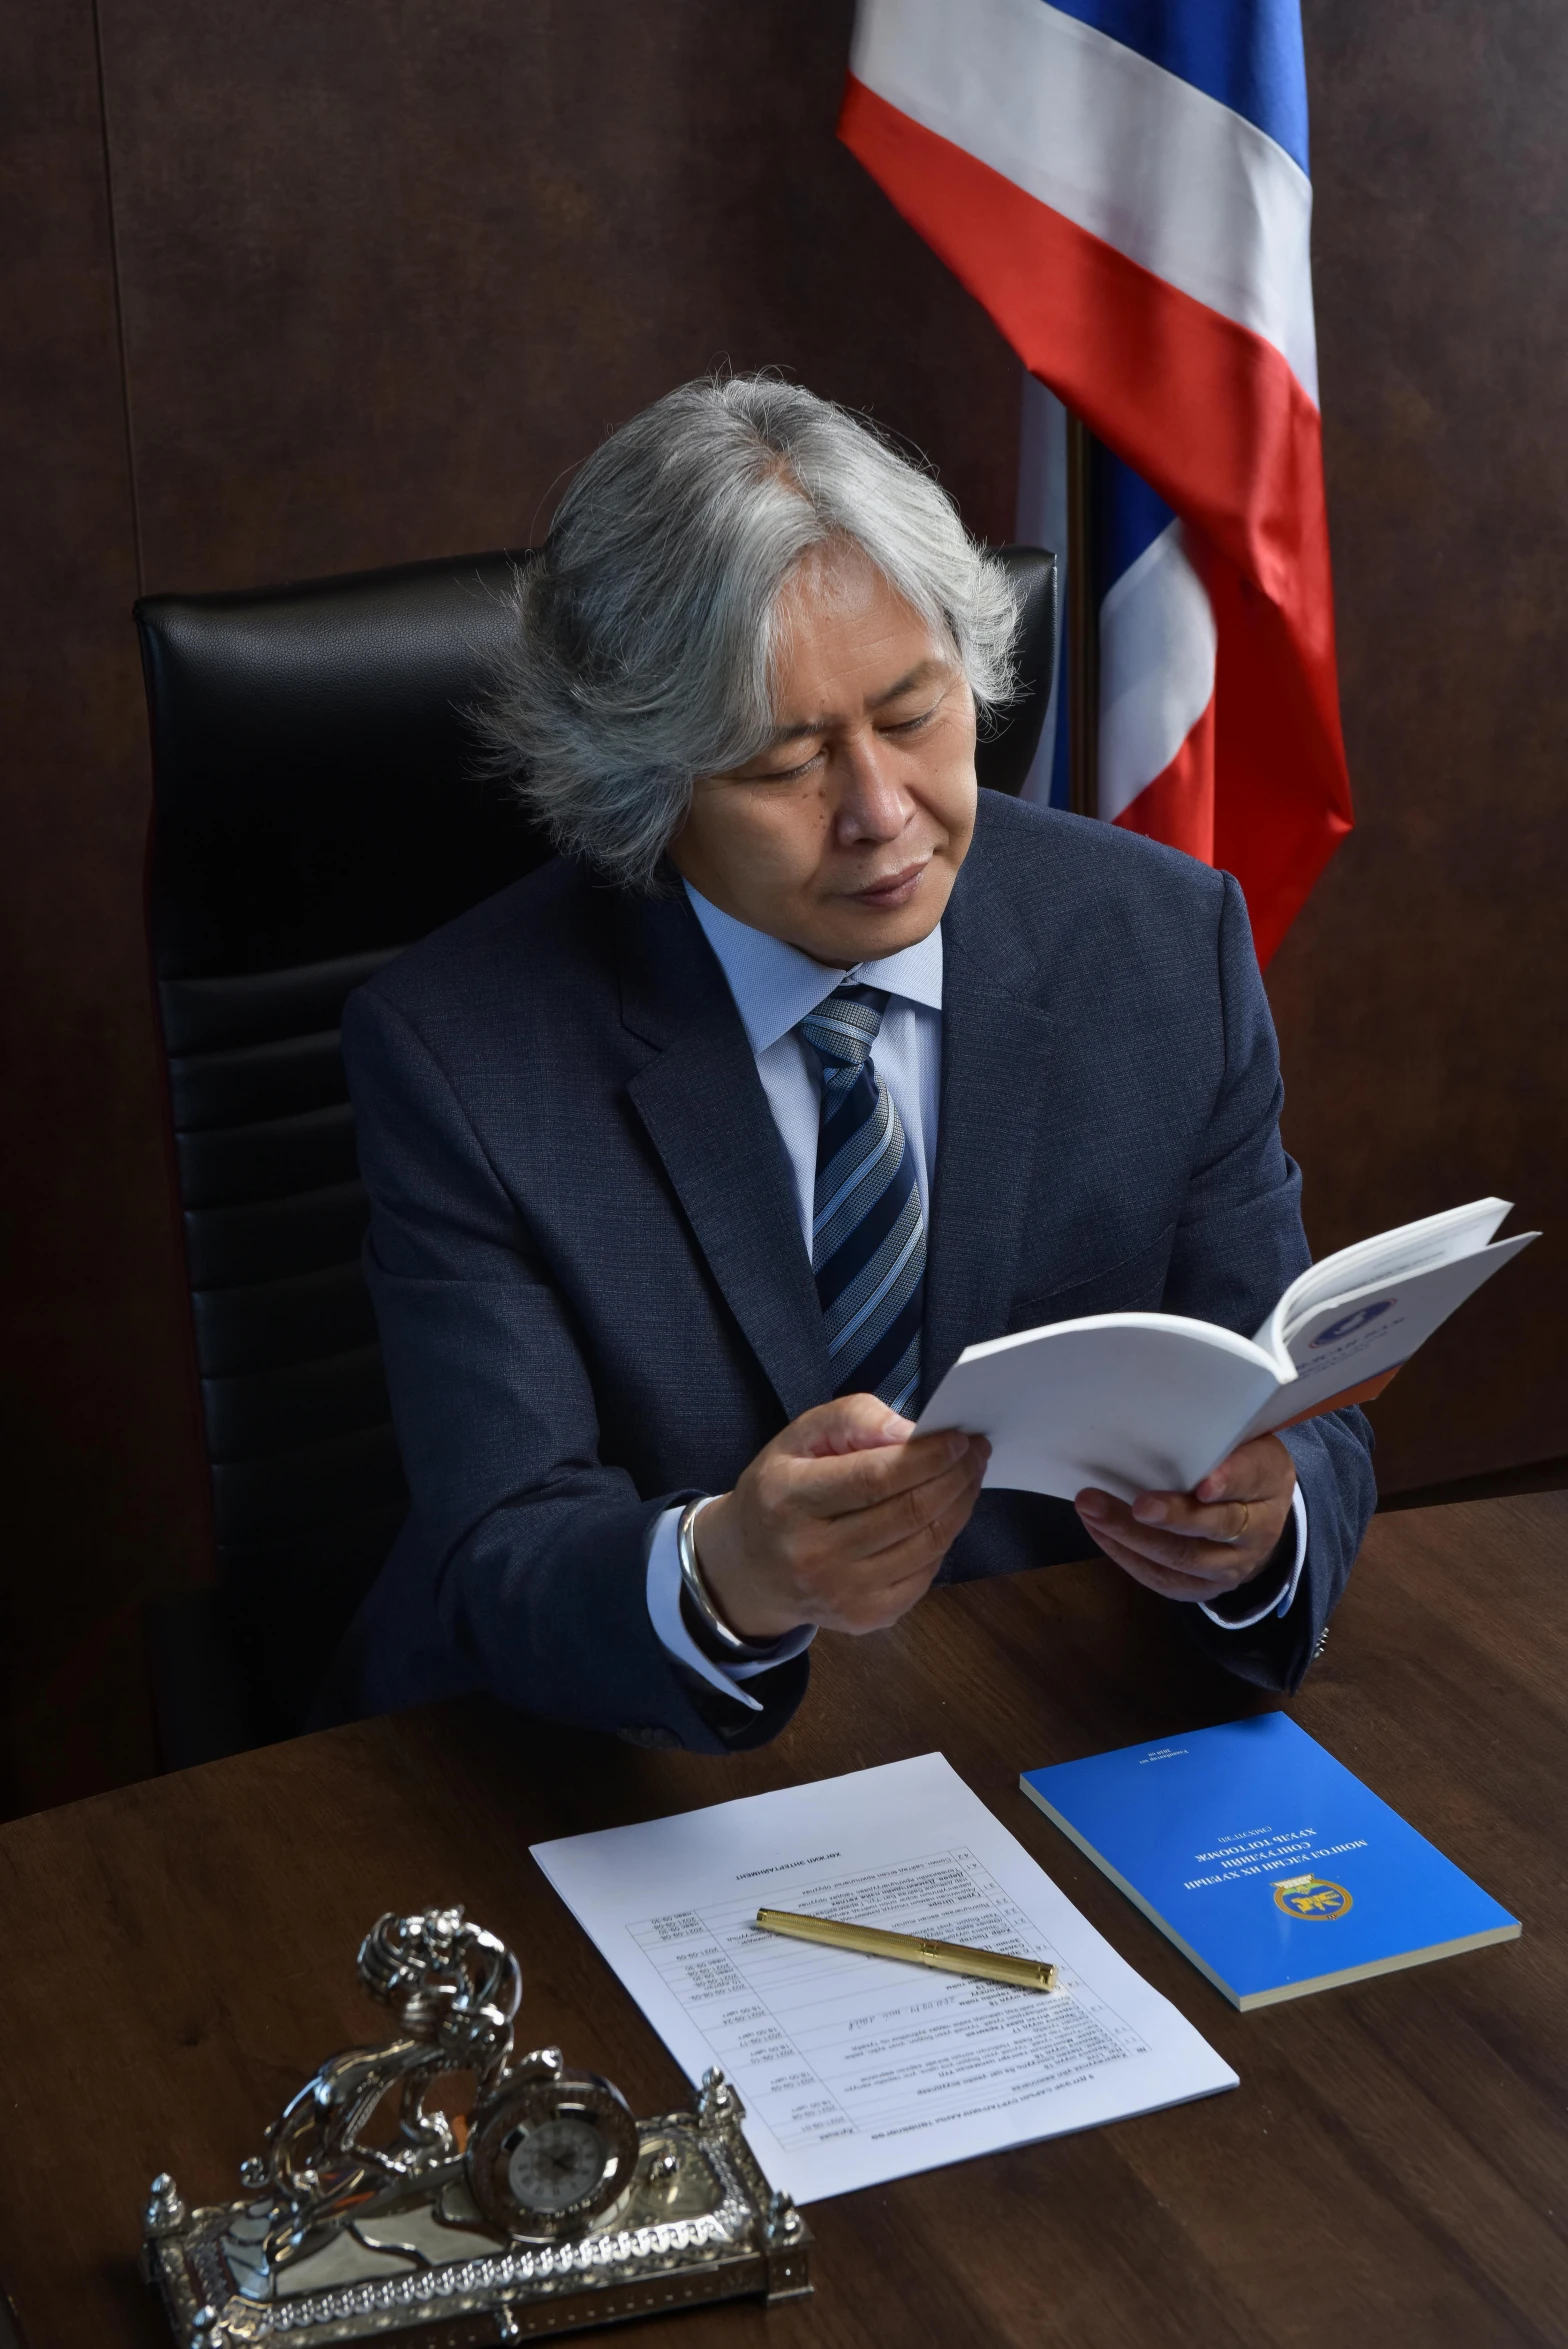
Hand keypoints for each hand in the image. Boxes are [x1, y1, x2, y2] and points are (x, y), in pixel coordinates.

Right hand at [694, 1394, 989, 1641]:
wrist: (749, 1570)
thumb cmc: (780, 1494)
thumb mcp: (797, 1439)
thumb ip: (851, 1420)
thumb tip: (908, 1433)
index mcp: (790, 1501)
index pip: (875, 1478)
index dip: (927, 1457)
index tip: (959, 1437)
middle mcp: (815, 1555)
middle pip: (910, 1512)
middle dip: (956, 1476)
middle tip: (977, 1451)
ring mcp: (843, 1593)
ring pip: (927, 1544)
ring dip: (960, 1504)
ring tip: (969, 1476)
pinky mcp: (866, 1617)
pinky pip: (926, 1574)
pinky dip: (944, 1539)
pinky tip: (945, 1514)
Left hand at [1074, 1434, 1295, 1605]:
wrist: (1259, 1522)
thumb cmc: (1237, 1467)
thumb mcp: (1243, 1443)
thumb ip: (1216, 1436)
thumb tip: (1158, 1413)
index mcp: (1269, 1481)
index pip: (1252, 1479)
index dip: (1229, 1482)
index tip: (1204, 1484)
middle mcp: (1258, 1530)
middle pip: (1216, 1527)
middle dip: (1173, 1517)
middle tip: (1138, 1504)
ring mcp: (1231, 1565)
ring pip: (1184, 1558)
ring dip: (1134, 1536)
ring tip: (1094, 1511)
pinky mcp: (1203, 1588)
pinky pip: (1163, 1578)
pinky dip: (1126, 1555)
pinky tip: (1099, 1530)